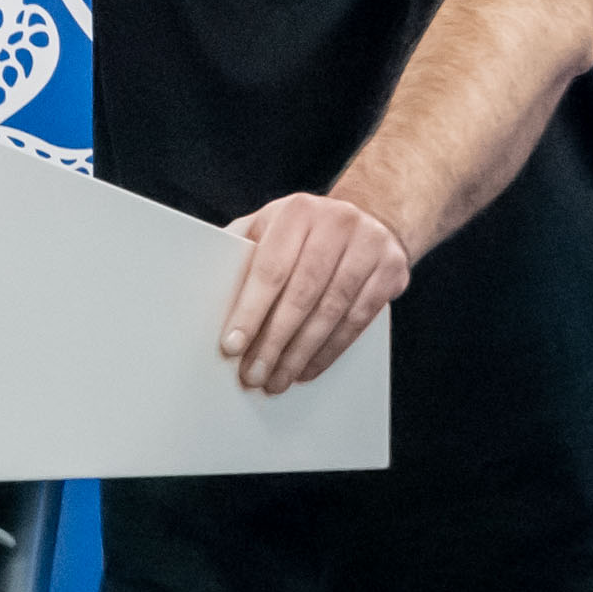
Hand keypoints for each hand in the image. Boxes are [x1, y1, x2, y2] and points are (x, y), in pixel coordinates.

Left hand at [220, 193, 412, 394]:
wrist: (372, 215)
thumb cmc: (304, 229)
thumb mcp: (269, 224)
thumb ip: (240, 250)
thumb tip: (200, 289)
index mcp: (297, 212)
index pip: (270, 269)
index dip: (250, 311)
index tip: (232, 346)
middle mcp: (338, 224)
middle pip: (302, 294)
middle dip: (275, 341)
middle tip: (254, 375)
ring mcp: (370, 246)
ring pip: (333, 311)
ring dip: (302, 352)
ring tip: (278, 379)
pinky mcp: (392, 271)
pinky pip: (359, 320)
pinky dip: (331, 349)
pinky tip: (309, 368)